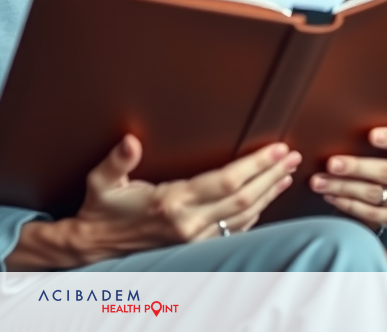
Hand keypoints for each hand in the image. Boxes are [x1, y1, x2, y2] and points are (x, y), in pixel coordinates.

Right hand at [68, 135, 300, 263]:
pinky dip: (255, 214)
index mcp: (171, 201)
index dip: (255, 165)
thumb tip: (131, 140)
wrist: (95, 246)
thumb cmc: (100, 209)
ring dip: (268, 194)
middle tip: (291, 156)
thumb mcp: (101, 182)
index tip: (275, 149)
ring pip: (244, 216)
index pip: (225, 181)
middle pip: (243, 198)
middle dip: (271, 175)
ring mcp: (194, 237)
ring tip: (286, 174)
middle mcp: (188, 222)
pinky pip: (233, 230)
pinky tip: (265, 200)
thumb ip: (117, 161)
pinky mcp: (195, 245)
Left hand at [308, 126, 386, 227]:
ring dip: (343, 188)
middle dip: (355, 167)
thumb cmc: (381, 156)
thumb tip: (336, 128)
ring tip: (319, 182)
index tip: (372, 135)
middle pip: (385, 172)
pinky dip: (347, 204)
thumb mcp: (382, 144)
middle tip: (331, 164)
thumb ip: (368, 137)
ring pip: (374, 194)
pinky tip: (330, 196)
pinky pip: (370, 213)